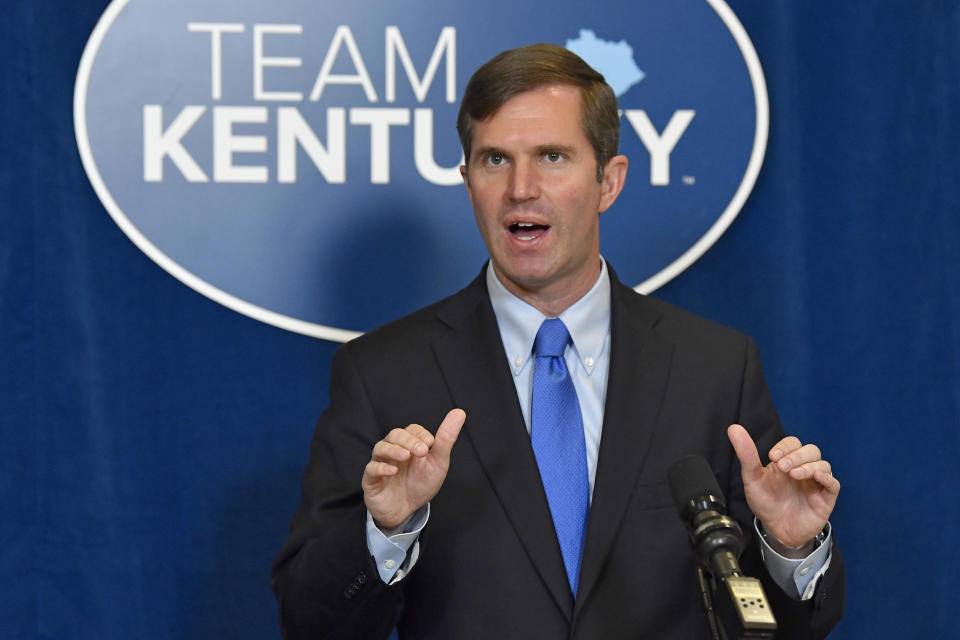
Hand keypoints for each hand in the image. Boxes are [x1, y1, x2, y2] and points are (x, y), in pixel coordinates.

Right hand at [362, 409, 465, 529]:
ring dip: (393, 450)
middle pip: (395, 435)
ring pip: (380, 448)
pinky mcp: (371, 480)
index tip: (431, 443)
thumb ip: (446, 439)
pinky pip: (371, 469)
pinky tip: (393, 471)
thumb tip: (459, 412)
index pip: (412, 430)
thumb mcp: (438, 462)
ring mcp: (380, 463)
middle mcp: (393, 450)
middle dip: (409, 441)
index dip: (420, 434)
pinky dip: (381, 468)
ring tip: (406, 456)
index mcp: (408, 444)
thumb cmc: (421, 483)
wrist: (406, 510)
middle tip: (422, 451)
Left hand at [727, 424, 839, 547]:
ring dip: (809, 466)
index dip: (785, 446)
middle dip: (797, 456)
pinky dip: (827, 478)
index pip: (793, 443)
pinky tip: (816, 477)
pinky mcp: (825, 498)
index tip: (772, 456)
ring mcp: (815, 483)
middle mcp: (803, 469)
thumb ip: (745, 454)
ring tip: (794, 475)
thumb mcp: (752, 478)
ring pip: (823, 465)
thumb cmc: (766, 502)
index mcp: (787, 461)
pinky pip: (833, 484)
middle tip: (782, 467)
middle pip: (811, 451)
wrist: (775, 529)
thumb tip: (733, 428)